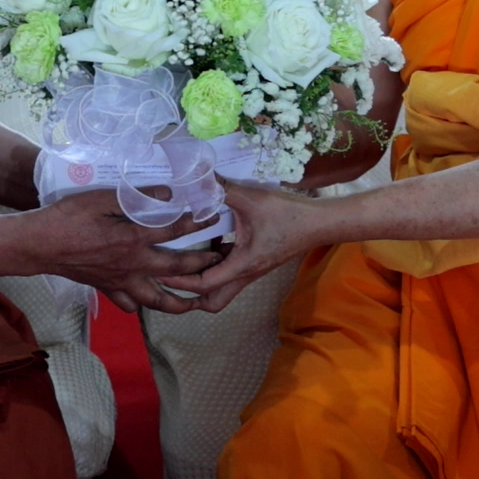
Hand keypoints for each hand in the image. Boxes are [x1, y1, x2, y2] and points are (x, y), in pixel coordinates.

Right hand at [32, 189, 224, 313]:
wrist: (40, 245)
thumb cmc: (68, 217)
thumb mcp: (102, 198)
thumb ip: (136, 197)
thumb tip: (167, 194)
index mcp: (134, 239)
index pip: (174, 230)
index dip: (196, 222)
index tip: (213, 215)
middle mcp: (133, 265)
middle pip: (177, 268)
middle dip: (202, 264)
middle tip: (219, 261)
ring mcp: (121, 281)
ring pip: (158, 299)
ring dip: (180, 301)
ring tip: (195, 302)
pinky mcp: (107, 289)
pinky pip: (129, 304)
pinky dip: (140, 305)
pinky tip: (146, 300)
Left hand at [161, 182, 329, 312]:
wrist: (320, 222)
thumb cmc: (288, 214)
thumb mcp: (251, 199)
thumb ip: (222, 188)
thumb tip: (197, 176)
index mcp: (242, 265)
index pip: (204, 284)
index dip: (179, 281)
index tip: (159, 271)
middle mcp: (246, 273)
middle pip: (214, 301)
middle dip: (190, 297)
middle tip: (171, 279)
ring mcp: (253, 269)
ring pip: (223, 289)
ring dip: (203, 282)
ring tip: (182, 264)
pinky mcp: (257, 261)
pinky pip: (232, 273)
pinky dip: (216, 266)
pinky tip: (208, 244)